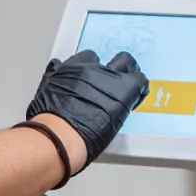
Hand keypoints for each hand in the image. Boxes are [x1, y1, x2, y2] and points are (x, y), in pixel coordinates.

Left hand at [27, 50, 148, 167]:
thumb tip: (111, 104)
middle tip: (113, 79)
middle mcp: (104, 73)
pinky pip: (66, 63)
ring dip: (91, 67)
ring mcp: (81, 69)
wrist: (57, 138)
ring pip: (91, 56)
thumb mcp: (113, 125)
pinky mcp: (60, 70)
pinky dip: (68, 72)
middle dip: (121, 68)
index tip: (131, 89)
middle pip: (123, 59)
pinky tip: (66, 82)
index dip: (135, 84)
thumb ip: (116, 106)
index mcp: (122, 89)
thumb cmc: (84, 139)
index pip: (138, 78)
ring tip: (84, 82)